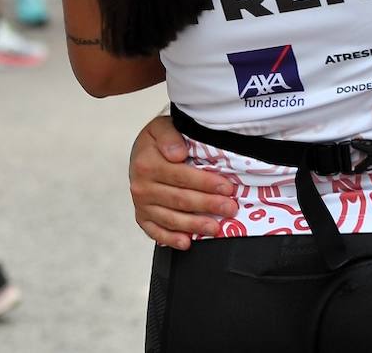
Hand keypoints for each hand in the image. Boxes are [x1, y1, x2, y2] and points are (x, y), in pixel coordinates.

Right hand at [128, 115, 237, 249]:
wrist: (141, 151)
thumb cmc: (159, 140)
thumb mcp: (161, 127)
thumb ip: (169, 137)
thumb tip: (178, 154)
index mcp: (147, 164)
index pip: (182, 176)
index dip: (206, 183)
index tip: (227, 188)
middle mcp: (142, 187)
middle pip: (180, 199)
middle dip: (208, 205)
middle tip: (230, 209)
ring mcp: (142, 204)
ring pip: (171, 218)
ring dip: (195, 225)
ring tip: (215, 228)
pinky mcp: (142, 216)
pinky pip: (155, 231)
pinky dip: (170, 239)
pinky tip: (186, 243)